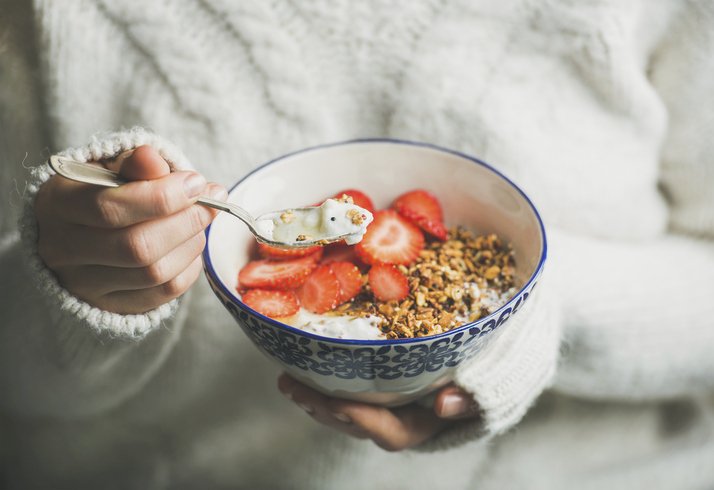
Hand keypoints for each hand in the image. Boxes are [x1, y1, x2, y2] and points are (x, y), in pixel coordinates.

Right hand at [35, 145, 225, 313]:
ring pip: (154, 272)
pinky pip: (164, 292)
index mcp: (57, 205)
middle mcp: (63, 250)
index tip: (197, 182)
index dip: (163, 196)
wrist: (78, 233)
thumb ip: (135, 163)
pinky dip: (189, 267)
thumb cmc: (101, 192)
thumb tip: (155, 159)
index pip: (111, 208)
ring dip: (191, 244)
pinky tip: (189, 246)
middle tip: (209, 203)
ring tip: (199, 221)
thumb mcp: (111, 168)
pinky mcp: (112, 305)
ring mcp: (85, 284)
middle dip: (186, 222)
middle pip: (137, 246)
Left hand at [277, 374, 480, 450]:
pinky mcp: (381, 385)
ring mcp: (389, 404)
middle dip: (322, 408)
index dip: (362, 419)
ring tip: (288, 379)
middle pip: (356, 423)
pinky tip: (305, 363)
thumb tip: (444, 405)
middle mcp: (403, 419)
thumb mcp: (495, 379)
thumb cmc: (495, 365)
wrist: (496, 355)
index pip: (390, 432)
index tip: (337, 401)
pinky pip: (348, 390)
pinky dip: (326, 380)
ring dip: (315, 396)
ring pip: (346, 410)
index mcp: (428, 423)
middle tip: (291, 385)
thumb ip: (474, 397)